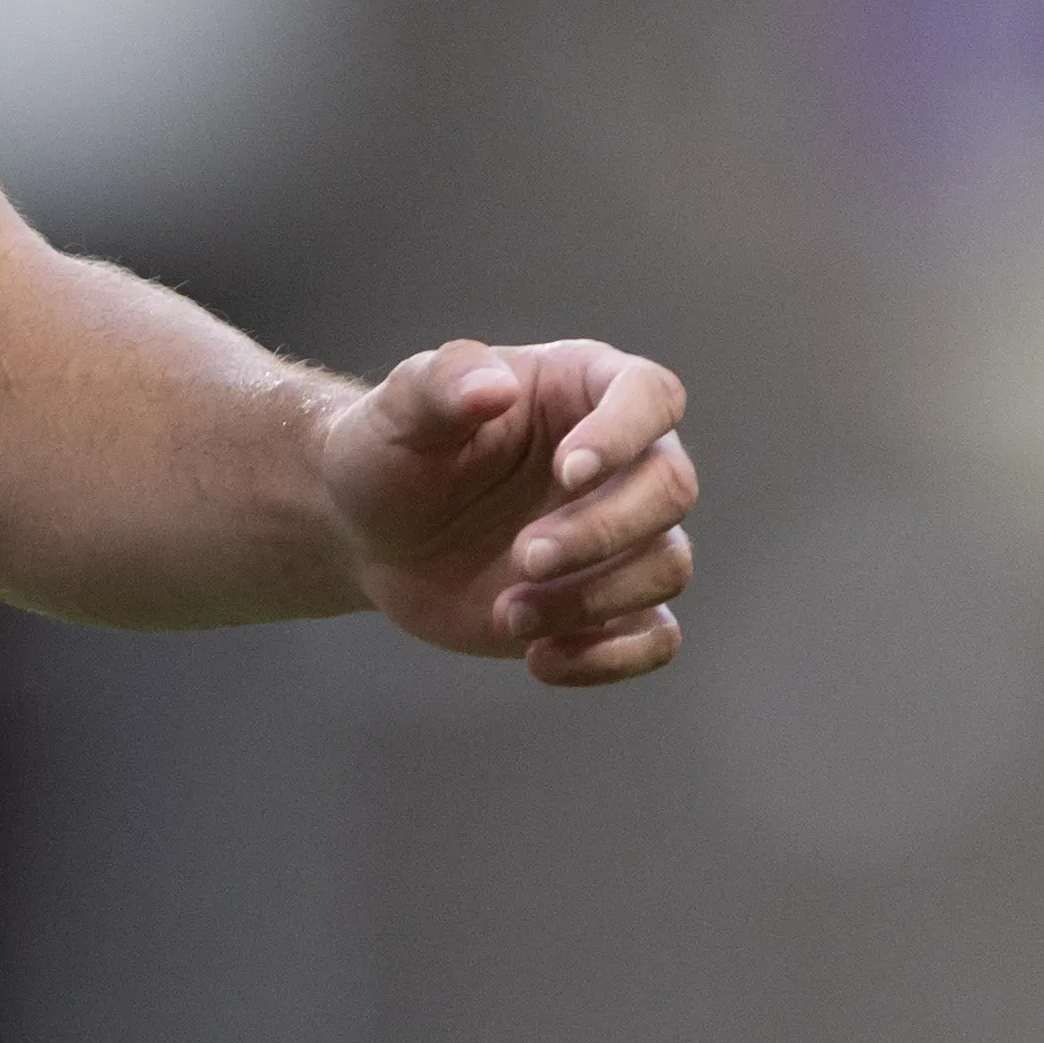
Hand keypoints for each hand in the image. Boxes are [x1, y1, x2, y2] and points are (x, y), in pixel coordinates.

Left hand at [318, 339, 693, 684]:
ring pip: (667, 566)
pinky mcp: (612, 604)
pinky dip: (610, 658)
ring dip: (594, 599)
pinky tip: (539, 658)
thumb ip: (442, 384)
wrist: (372, 535)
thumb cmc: (391, 454)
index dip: (625, 433)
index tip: (568, 472)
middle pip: (671, 488)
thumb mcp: (398, 411)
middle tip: (524, 556)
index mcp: (580, 389)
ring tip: (508, 612)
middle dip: (602, 530)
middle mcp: (620, 460)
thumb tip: (495, 385)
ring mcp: (622, 536)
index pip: (651, 393)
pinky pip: (656, 637)